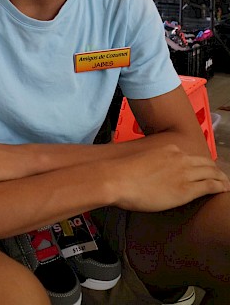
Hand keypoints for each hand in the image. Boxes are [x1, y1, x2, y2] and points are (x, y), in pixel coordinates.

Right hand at [108, 144, 229, 211]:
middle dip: (214, 169)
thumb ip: (150, 161)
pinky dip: (220, 186)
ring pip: (211, 173)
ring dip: (221, 178)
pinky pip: (210, 186)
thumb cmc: (122, 171)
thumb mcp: (140, 159)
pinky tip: (224, 189)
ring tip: (226, 183)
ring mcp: (184, 172)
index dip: (200, 163)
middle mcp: (180, 157)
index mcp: (169, 149)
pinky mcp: (186, 189)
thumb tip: (148, 168)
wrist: (118, 177)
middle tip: (220, 176)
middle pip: (205, 162)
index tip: (202, 168)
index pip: (191, 156)